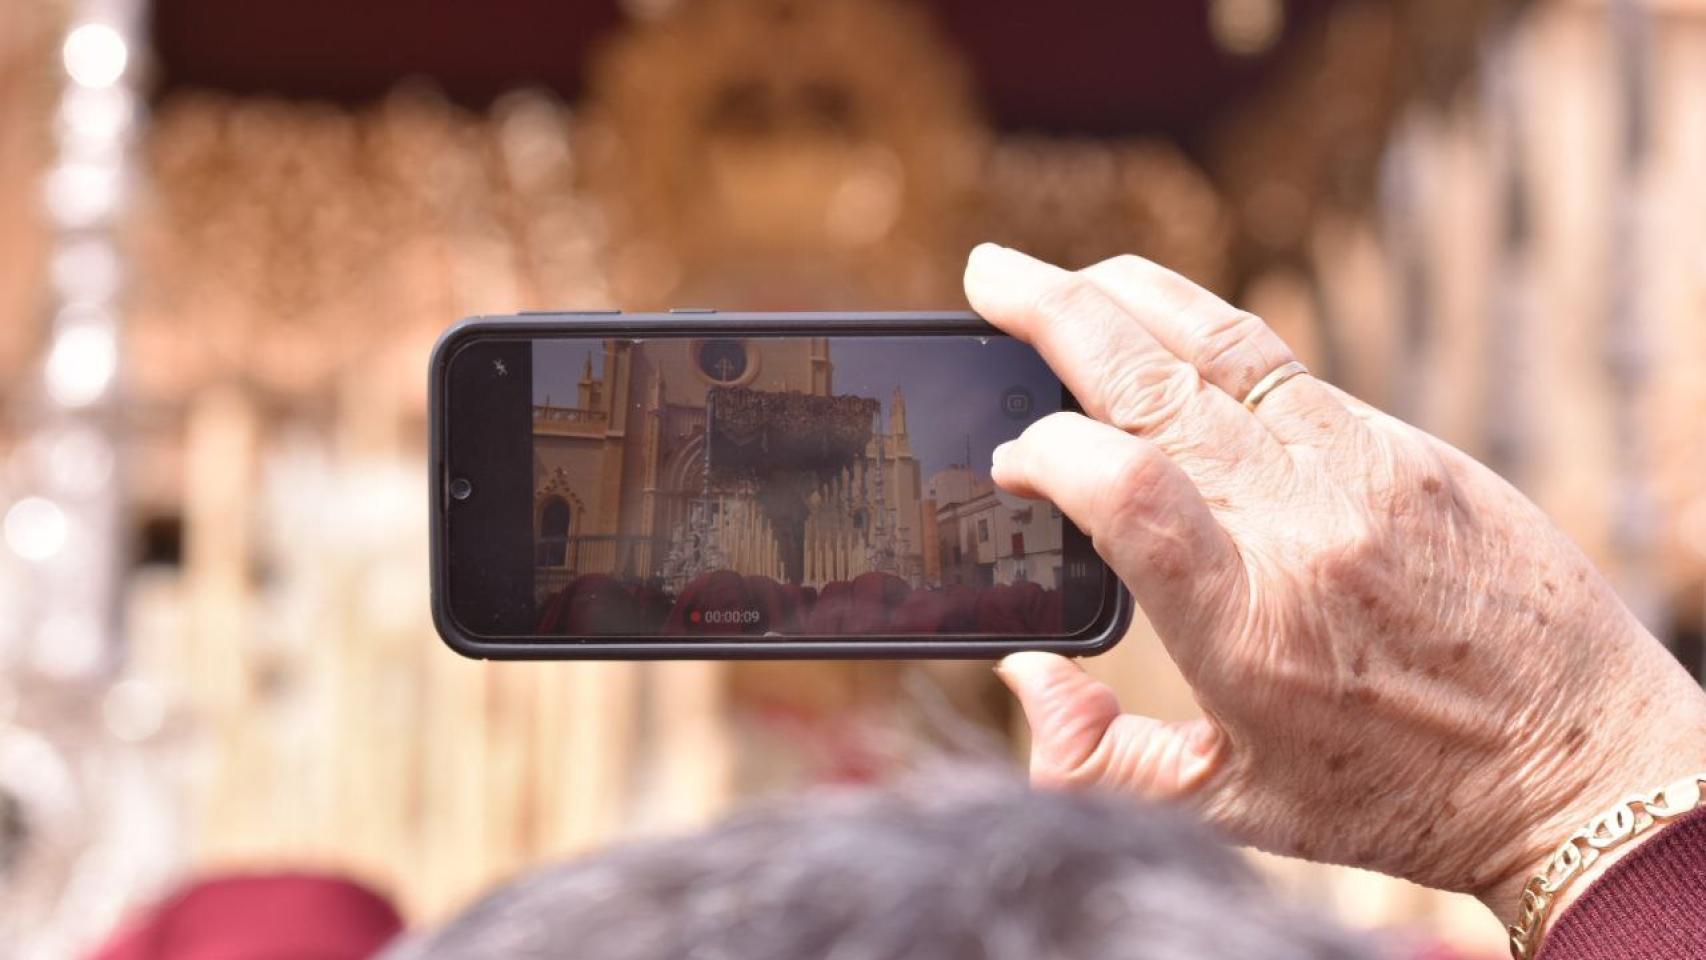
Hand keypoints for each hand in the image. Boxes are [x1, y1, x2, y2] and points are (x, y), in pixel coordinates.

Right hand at [965, 244, 1705, 920]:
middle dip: (1052, 313)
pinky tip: (1169, 330)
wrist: (1581, 767)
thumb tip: (1026, 673)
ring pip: (1225, 347)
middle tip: (987, 273)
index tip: (1010, 460)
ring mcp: (1365, 474)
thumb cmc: (1399, 796)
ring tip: (1065, 276)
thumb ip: (1096, 760)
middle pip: (1155, 384)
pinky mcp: (1413, 452)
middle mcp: (1302, 529)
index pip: (1122, 486)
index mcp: (1245, 625)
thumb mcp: (1227, 810)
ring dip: (1129, 295)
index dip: (1045, 452)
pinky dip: (1210, 336)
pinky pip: (1291, 369)